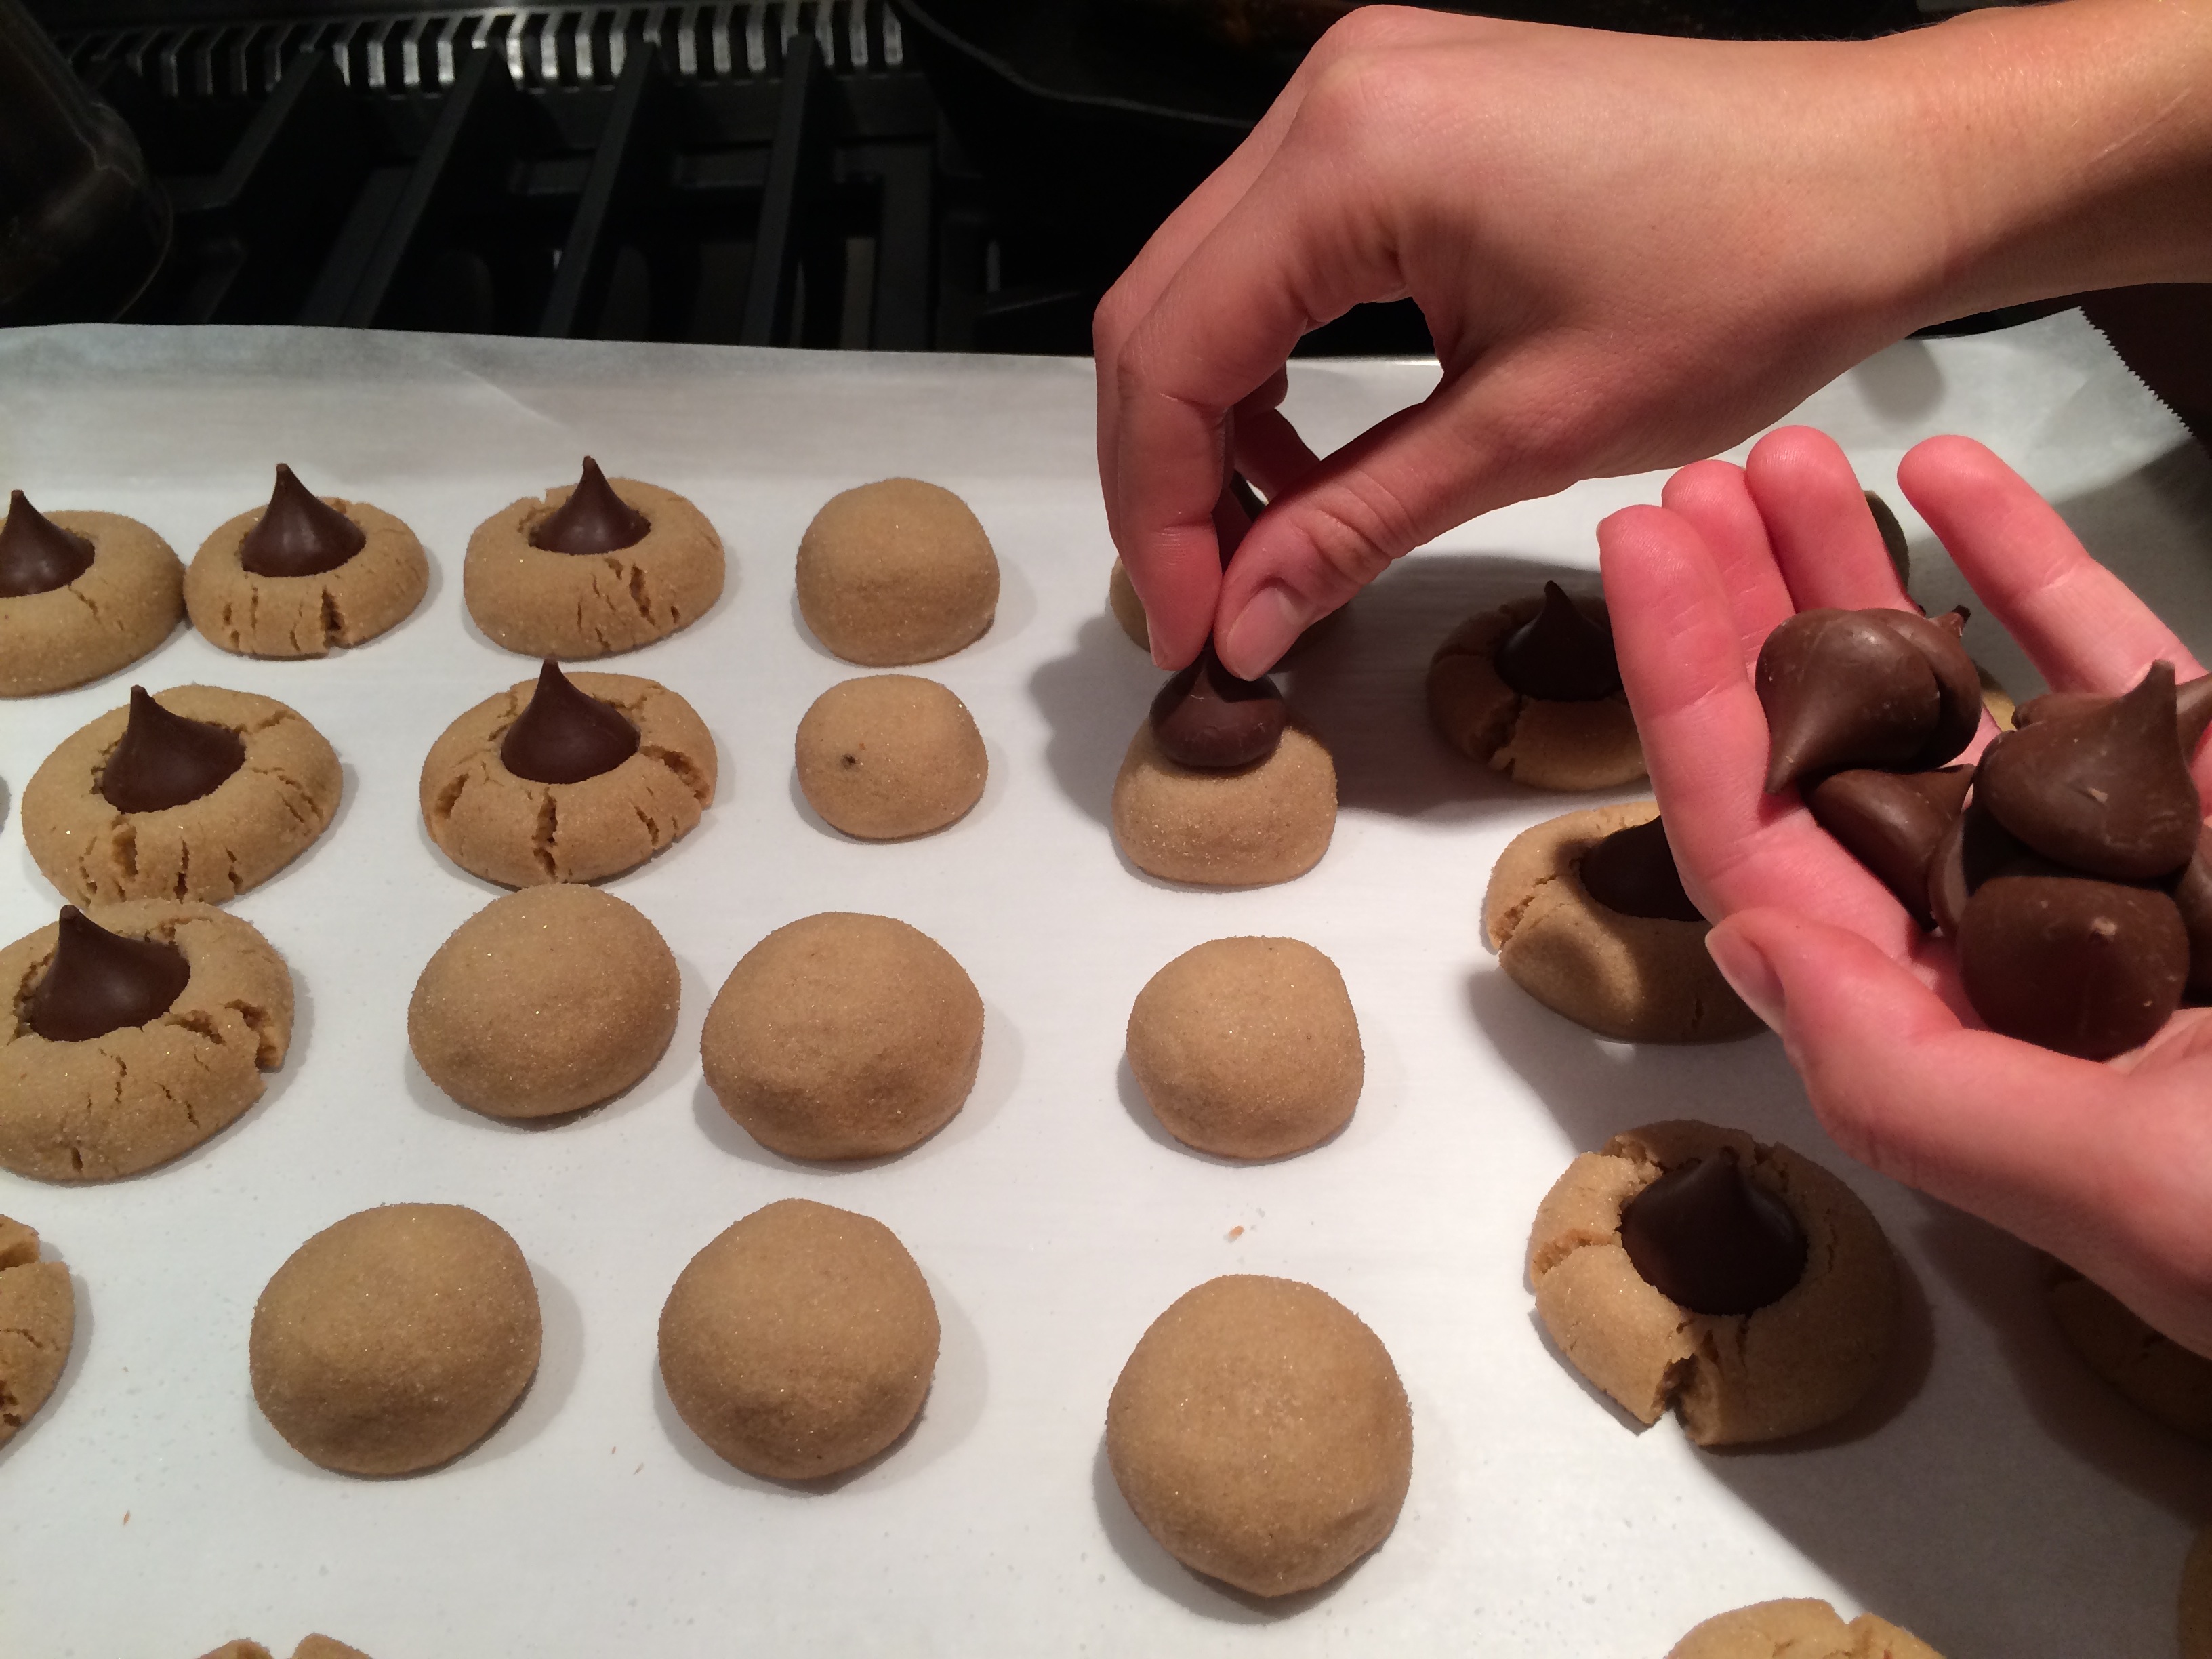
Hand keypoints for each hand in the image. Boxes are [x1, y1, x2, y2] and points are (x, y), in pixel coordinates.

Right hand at [1096, 0, 2211, 678]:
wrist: (1882, 171)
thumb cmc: (1750, 275)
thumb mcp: (1531, 431)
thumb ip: (1353, 525)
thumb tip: (1238, 619)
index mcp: (1352, 156)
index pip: (1174, 356)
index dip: (1159, 514)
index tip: (1191, 627)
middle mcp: (1329, 98)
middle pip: (1159, 310)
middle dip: (1165, 475)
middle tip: (1205, 601)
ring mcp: (1357, 89)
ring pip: (1204, 281)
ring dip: (1210, 420)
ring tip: (1261, 539)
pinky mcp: (1396, 109)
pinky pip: (1273, 247)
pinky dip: (1267, 358)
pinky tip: (1306, 447)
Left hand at [1599, 426, 2211, 1355]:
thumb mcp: (2114, 1190)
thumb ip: (1911, 1081)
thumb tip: (1745, 938)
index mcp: (1935, 1022)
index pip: (1760, 840)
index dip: (1684, 694)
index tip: (1639, 551)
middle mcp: (1987, 930)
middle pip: (1824, 752)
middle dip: (1749, 614)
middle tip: (1693, 482)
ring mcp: (2098, 849)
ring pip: (1945, 691)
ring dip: (1863, 573)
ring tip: (1788, 460)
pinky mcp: (2209, 793)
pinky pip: (2104, 660)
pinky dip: (2029, 563)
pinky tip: (1955, 476)